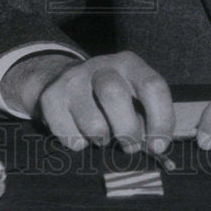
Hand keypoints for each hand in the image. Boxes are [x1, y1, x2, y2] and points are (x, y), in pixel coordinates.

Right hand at [0, 50, 173, 153]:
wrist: (65, 80)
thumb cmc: (111, 98)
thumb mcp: (133, 96)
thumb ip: (146, 117)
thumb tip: (154, 146)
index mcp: (129, 63)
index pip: (152, 86)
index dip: (160, 119)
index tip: (158, 145)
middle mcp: (101, 66)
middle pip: (115, 96)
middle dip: (127, 130)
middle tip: (130, 146)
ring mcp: (73, 79)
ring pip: (92, 123)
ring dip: (102, 139)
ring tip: (103, 136)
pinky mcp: (50, 97)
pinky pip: (68, 135)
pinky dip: (78, 143)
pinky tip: (80, 132)